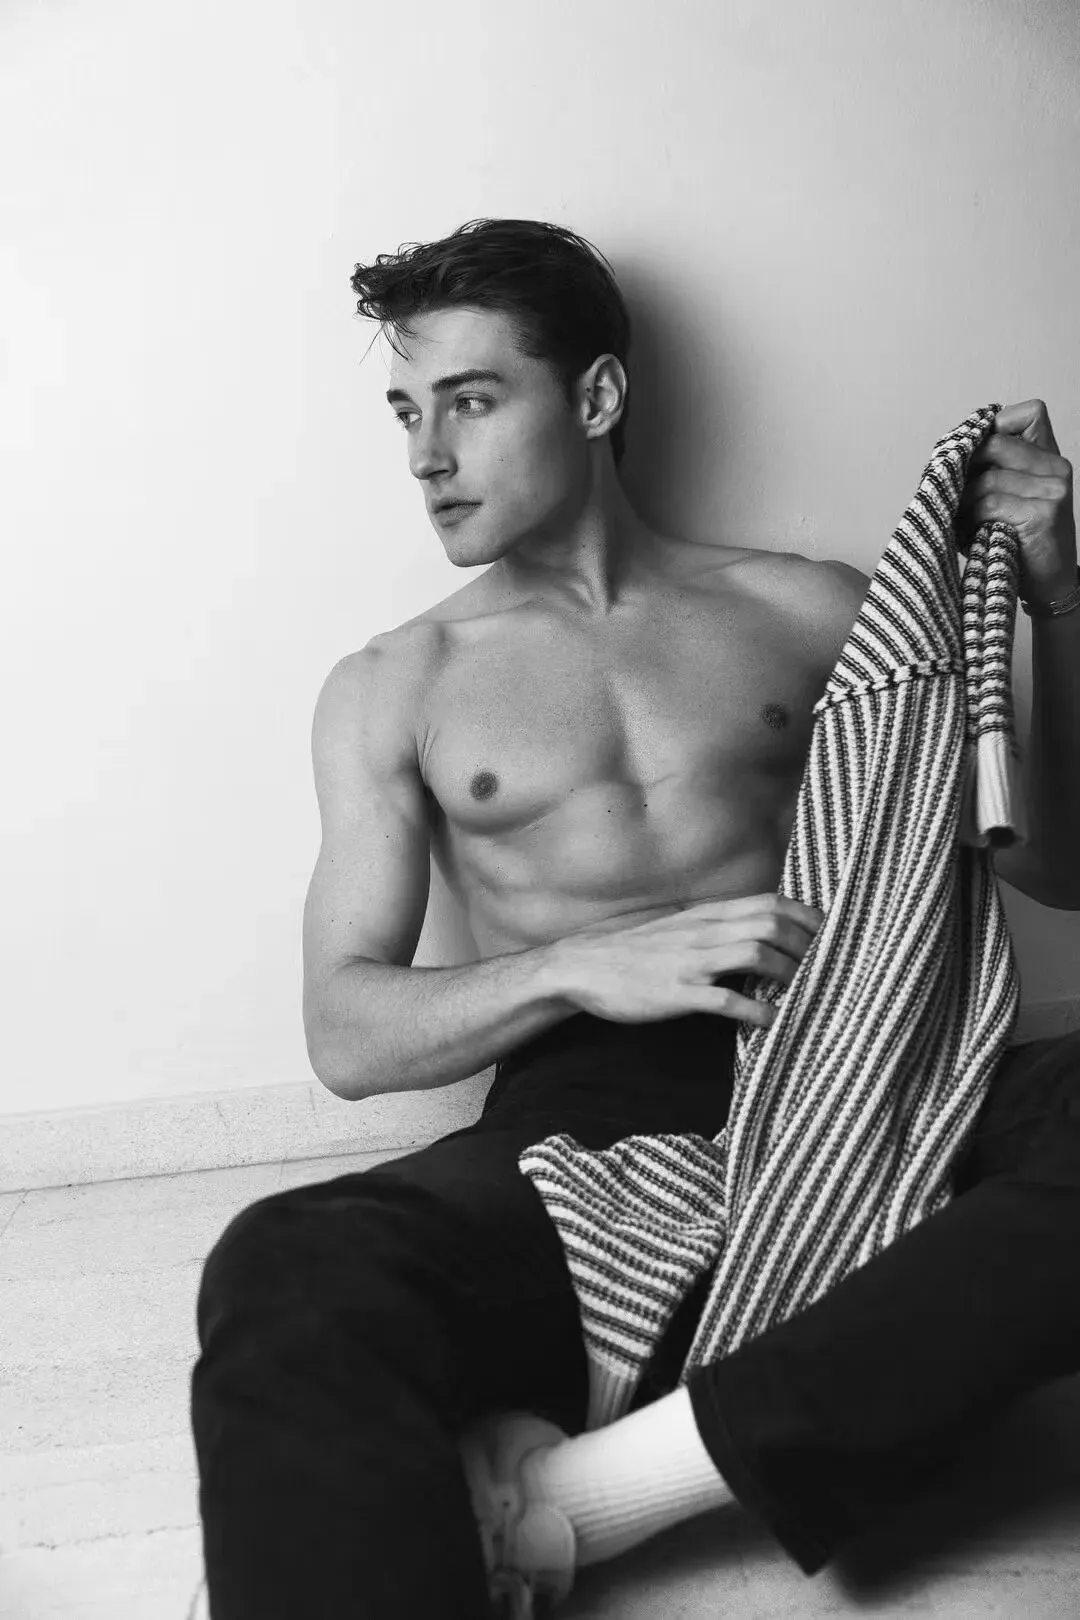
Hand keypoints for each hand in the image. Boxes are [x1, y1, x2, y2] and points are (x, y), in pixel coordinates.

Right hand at [551, 892, 825, 1026]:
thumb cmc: (632, 952)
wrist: (580, 966)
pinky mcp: (677, 993)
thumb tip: (758, 935)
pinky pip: (727, 1000)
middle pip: (771, 924)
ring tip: (808, 995)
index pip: (770, 903)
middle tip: (830, 969)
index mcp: (706, 915)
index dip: (807, 917)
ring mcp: (690, 962)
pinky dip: (758, 1011)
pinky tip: (774, 1024)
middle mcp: (703, 932)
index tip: (832, 936)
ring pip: (756, 954)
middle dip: (808, 946)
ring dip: (790, 974)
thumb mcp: (678, 928)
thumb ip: (716, 927)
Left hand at [956, 399, 1075, 602]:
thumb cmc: (1020, 540)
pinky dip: (971, 520)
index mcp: (1050, 457)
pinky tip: (971, 534)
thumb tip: (949, 451)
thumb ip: (995, 468)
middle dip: (965, 469)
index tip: (974, 456)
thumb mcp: (1010, 496)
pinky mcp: (1042, 514)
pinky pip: (989, 503)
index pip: (1031, 412)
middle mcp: (1057, 467)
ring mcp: (1053, 490)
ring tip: (962, 522)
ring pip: (986, 479)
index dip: (996, 426)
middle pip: (994, 444)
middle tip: (954, 495)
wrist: (1049, 584)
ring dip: (963, 503)